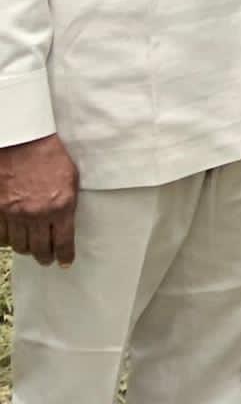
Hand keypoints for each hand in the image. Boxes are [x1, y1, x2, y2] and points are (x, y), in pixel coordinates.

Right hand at [0, 135, 77, 265]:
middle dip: (45, 257)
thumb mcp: (70, 178)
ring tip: (31, 248)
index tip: (65, 263)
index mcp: (61, 206)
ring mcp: (14, 214)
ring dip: (26, 249)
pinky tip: (12, 238)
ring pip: (19, 245)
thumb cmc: (50, 156)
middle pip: (40, 249)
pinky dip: (7, 240)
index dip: (65, 255)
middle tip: (47, 258)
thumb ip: (67, 202)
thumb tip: (66, 221)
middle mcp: (37, 214)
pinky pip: (1, 236)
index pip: (64, 241)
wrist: (22, 142)